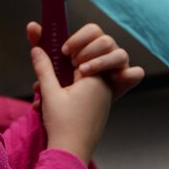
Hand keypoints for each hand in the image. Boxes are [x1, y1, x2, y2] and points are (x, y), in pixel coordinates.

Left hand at [27, 22, 143, 99]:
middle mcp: (103, 60)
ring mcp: (114, 73)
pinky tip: (115, 78)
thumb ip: (42, 57)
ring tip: (84, 72)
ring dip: (102, 60)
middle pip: (106, 40)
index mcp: (87, 54)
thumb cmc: (60, 107)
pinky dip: (130, 74)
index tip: (64, 51)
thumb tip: (32, 30)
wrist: (71, 138)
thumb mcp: (49, 82)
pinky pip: (135, 74)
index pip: (92, 31)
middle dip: (89, 49)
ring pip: (120, 53)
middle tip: (74, 63)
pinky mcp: (121, 87)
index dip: (79, 37)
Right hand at [30, 47, 111, 163]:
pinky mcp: (99, 112)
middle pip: (78, 72)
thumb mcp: (49, 92)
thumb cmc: (63, 124)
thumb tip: (37, 49)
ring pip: (79, 86)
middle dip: (58, 77)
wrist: (71, 155)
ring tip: (43, 102)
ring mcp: (103, 101)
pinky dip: (68, 100)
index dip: (62, 59)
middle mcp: (104, 88)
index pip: (80, 57)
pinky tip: (52, 109)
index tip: (50, 64)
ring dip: (61, 90)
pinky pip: (84, 98)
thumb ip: (43, 68)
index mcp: (95, 79)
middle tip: (41, 88)